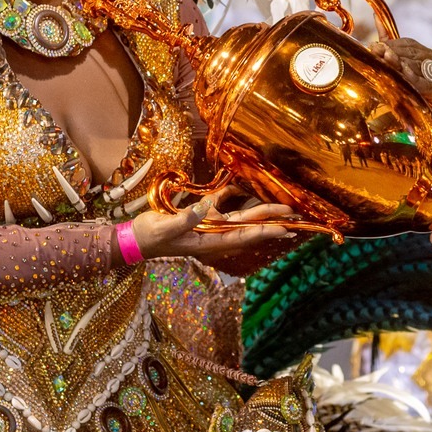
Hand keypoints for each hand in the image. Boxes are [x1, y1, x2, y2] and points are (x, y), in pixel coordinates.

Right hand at [132, 194, 294, 263]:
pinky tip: (249, 189)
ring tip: (284, 209)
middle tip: (296, 216)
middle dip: (272, 221)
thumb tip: (204, 208)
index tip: (284, 228)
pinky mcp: (201, 216)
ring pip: (241, 217)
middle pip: (248, 226)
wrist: (134, 239)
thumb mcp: (164, 229)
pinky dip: (235, 195)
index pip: (242, 236)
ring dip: (261, 212)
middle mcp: (214, 234)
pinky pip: (223, 204)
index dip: (263, 232)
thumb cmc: (149, 237)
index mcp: (208, 242)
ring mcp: (209, 226)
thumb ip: (185, 220)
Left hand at [373, 37, 431, 109]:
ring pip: (417, 66)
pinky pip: (424, 82)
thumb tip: (375, 14)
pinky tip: (404, 73)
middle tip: (376, 51)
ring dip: (400, 62)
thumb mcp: (397, 60)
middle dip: (392, 52)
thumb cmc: (410, 85)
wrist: (427, 113)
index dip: (390, 44)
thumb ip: (388, 39)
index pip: (408, 44)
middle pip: (412, 54)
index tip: (374, 46)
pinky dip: (414, 77)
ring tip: (387, 58)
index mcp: (425, 52)